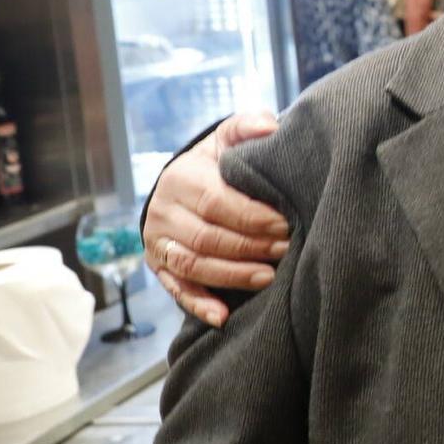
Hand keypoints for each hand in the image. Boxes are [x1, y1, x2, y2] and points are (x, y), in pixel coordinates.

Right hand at [144, 112, 290, 327]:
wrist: (184, 185)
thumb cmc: (217, 163)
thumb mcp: (228, 139)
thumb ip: (247, 127)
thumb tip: (270, 126)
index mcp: (180, 179)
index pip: (215, 202)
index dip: (251, 216)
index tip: (285, 224)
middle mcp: (162, 212)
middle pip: (206, 237)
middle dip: (249, 247)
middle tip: (286, 250)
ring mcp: (158, 243)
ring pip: (194, 265)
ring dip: (232, 275)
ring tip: (269, 277)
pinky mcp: (160, 268)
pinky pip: (177, 290)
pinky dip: (199, 304)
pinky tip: (223, 316)